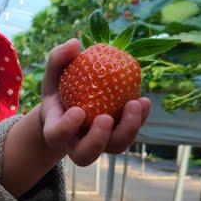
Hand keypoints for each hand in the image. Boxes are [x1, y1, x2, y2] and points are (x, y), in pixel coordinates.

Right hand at [39, 38, 150, 165]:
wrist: (75, 102)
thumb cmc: (61, 86)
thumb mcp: (55, 72)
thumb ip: (58, 58)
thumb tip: (74, 44)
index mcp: (56, 129)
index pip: (57, 136)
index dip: (67, 128)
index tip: (78, 110)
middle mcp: (77, 143)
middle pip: (85, 156)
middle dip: (97, 140)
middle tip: (106, 118)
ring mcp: (100, 144)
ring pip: (114, 148)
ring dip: (128, 130)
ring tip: (135, 103)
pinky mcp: (118, 137)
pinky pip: (130, 134)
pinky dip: (140, 119)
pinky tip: (144, 101)